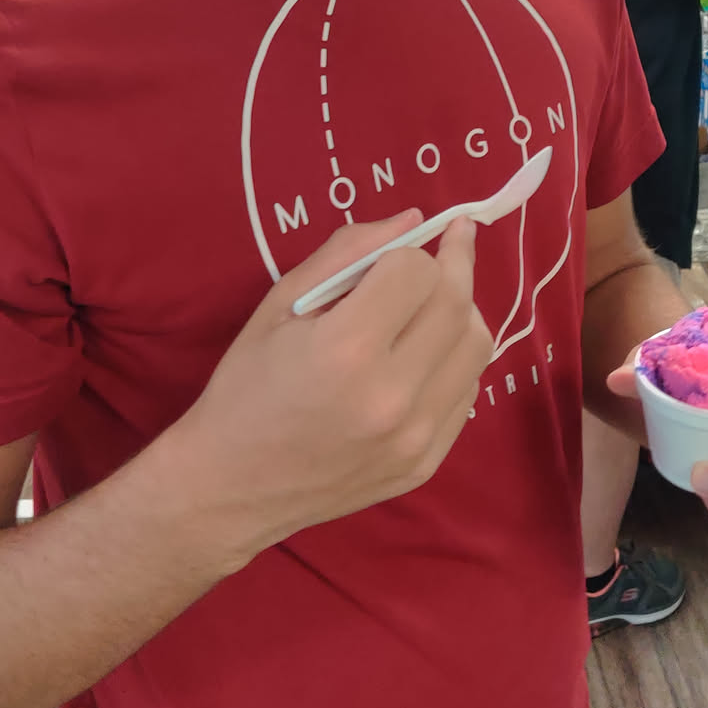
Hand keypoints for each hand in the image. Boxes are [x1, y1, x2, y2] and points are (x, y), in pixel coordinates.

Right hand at [182, 210, 492, 559]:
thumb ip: (346, 253)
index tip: (397, 251)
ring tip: (435, 299)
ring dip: (463, 310)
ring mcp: (415, 437)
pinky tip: (426, 352)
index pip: (415, 271)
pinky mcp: (425, 463)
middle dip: (456, 262)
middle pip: (456, 304)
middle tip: (452, 241)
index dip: (407, 251)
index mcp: (345, 350)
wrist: (231, 487)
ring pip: (476, 346)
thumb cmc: (246, 387)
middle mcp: (391, 396)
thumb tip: (413, 220)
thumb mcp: (280, 305)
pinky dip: (455, 359)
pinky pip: (467, 391)